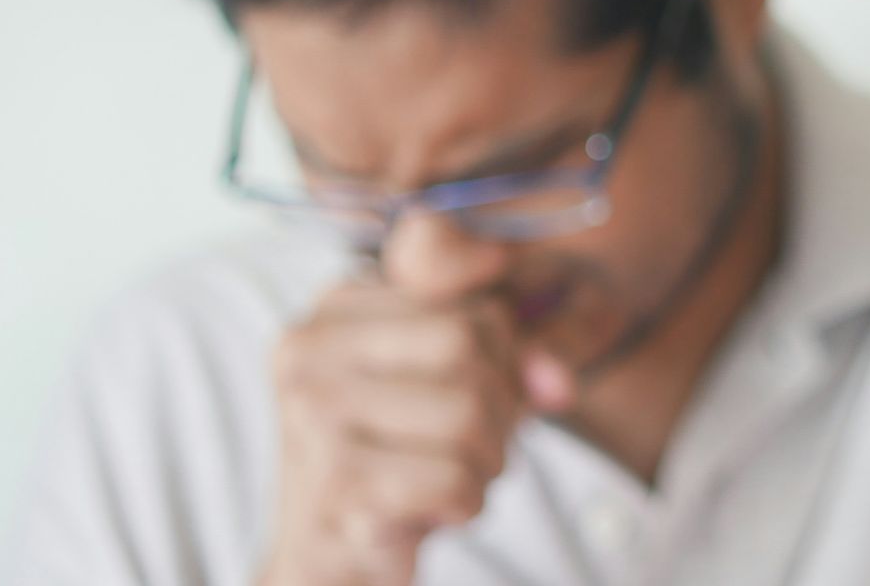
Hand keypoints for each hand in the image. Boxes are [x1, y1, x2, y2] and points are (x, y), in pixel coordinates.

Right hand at [259, 278, 560, 585]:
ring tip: (457, 480)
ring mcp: (314, 415)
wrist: (328, 559)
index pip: (474, 312)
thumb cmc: (396, 463)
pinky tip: (437, 511)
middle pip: (466, 349)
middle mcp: (311, 351)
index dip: (509, 366)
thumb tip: (558, 383)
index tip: (490, 404)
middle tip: (480, 451)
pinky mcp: (334, 482)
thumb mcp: (450, 388)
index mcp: (336, 310)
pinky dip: (467, 503)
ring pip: (465, 413)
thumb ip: (513, 362)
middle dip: (500, 412)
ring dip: (487, 463)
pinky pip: (452, 478)